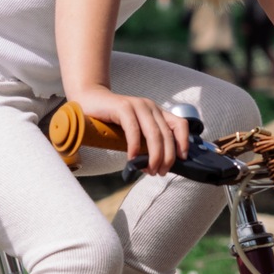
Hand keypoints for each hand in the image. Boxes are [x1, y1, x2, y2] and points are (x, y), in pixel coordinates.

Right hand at [67, 84, 190, 174]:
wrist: (89, 101)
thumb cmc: (111, 120)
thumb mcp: (135, 130)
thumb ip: (145, 142)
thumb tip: (155, 165)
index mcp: (157, 112)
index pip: (179, 125)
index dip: (184, 142)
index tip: (182, 159)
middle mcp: (150, 107)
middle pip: (167, 135)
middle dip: (166, 158)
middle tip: (159, 172)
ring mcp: (137, 105)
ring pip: (154, 134)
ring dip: (154, 155)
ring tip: (149, 170)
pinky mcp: (123, 107)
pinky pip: (134, 129)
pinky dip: (135, 146)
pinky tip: (132, 158)